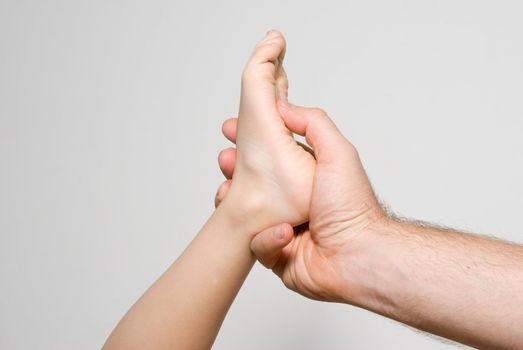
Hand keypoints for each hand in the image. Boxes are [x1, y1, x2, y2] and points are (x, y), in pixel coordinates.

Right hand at [216, 104, 386, 301]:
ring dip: (236, 201)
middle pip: (252, 182)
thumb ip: (313, 124)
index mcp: (305, 178)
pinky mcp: (277, 255)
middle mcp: (292, 201)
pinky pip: (258, 245)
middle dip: (234, 168)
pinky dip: (266, 238)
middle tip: (226, 160)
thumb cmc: (352, 206)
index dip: (250, 142)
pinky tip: (282, 232)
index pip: (271, 155)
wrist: (358, 255)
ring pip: (246, 213)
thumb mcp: (338, 153)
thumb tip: (283, 107)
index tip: (230, 130)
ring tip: (231, 191)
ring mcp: (282, 228)